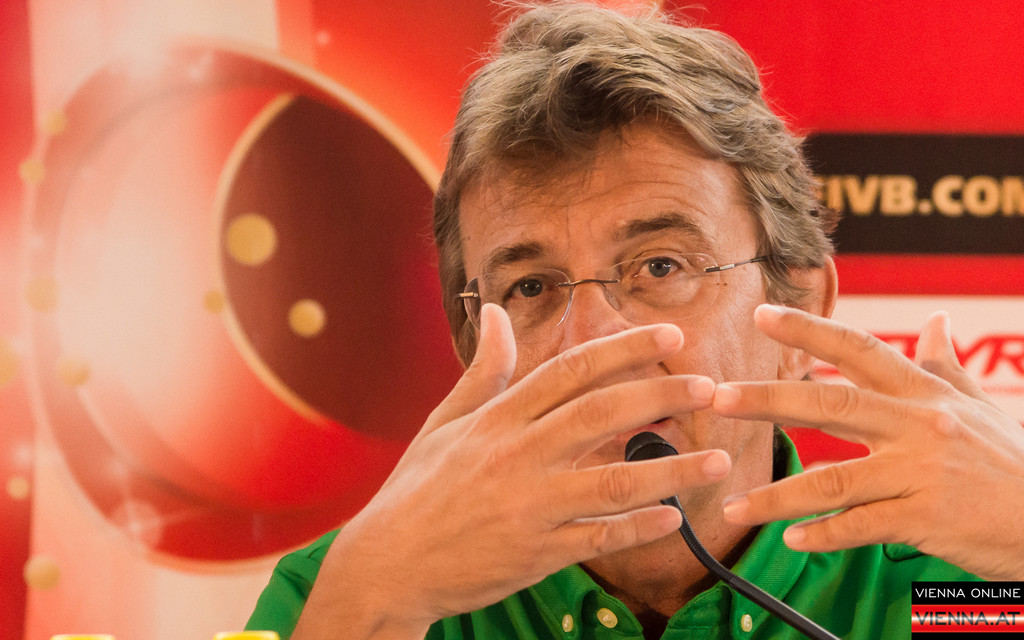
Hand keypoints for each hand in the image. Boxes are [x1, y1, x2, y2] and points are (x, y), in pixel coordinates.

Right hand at [293, 304, 731, 638]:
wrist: (386, 564)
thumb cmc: (417, 489)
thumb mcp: (444, 422)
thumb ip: (483, 370)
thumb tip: (498, 312)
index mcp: (497, 419)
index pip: (570, 370)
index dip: (624, 348)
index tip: (669, 334)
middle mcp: (517, 455)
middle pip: (601, 414)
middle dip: (661, 395)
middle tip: (708, 387)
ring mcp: (529, 506)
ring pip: (614, 481)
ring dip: (672, 470)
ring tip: (719, 460)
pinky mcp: (536, 553)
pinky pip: (600, 538)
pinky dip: (639, 527)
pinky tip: (673, 517)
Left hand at [713, 304, 1023, 580]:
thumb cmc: (1016, 462)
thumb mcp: (984, 405)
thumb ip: (947, 366)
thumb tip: (936, 321)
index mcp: (925, 394)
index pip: (859, 349)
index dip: (809, 330)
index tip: (762, 315)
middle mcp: (919, 426)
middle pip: (831, 406)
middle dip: (769, 400)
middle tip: (717, 397)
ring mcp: (920, 474)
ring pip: (834, 481)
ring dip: (778, 495)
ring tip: (734, 504)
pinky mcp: (926, 519)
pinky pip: (861, 527)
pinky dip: (823, 535)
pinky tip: (791, 539)